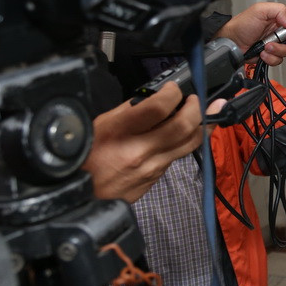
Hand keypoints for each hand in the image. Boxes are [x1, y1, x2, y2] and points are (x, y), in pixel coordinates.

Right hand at [83, 83, 223, 202]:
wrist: (77, 197)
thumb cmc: (84, 158)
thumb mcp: (99, 125)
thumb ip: (130, 111)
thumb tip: (155, 98)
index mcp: (120, 132)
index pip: (159, 107)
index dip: (172, 93)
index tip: (172, 88)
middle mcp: (140, 151)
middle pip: (183, 126)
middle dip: (196, 108)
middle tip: (195, 99)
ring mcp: (151, 167)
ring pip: (190, 143)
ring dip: (203, 125)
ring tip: (207, 112)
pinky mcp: (156, 178)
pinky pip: (179, 156)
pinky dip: (187, 141)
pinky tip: (189, 132)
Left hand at [215, 2, 285, 65]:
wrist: (230, 43)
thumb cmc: (241, 24)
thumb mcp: (259, 10)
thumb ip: (278, 10)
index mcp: (281, 18)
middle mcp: (281, 31)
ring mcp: (277, 43)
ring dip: (278, 50)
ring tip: (266, 46)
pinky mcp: (271, 55)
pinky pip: (279, 60)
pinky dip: (271, 58)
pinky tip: (262, 53)